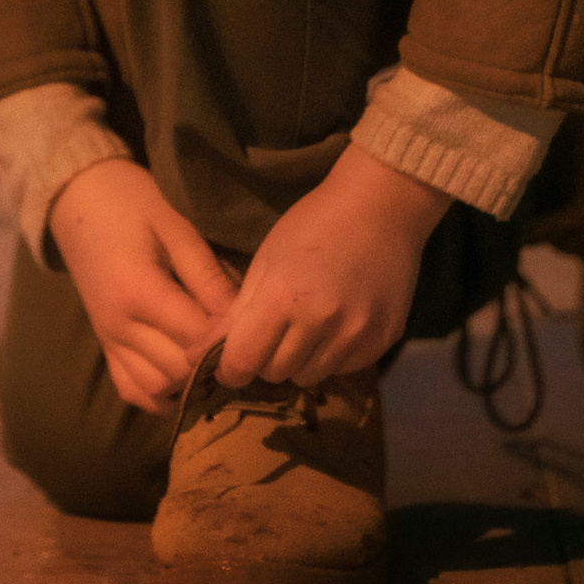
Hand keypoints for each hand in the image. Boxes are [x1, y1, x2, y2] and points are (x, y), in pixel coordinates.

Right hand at [46, 160, 237, 411]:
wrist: (80, 200)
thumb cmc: (134, 206)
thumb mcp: (177, 230)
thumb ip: (208, 278)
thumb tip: (243, 320)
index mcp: (137, 291)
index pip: (195, 337)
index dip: (228, 338)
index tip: (251, 326)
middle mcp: (118, 326)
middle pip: (178, 370)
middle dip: (213, 363)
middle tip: (238, 344)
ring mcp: (108, 341)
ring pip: (157, 389)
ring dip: (189, 382)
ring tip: (213, 358)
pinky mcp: (105, 347)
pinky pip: (134, 390)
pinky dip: (161, 393)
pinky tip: (183, 377)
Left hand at [218, 146, 449, 387]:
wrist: (381, 207)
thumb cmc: (314, 224)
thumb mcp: (266, 260)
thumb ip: (236, 314)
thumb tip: (200, 355)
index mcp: (284, 298)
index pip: (243, 363)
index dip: (230, 368)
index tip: (229, 361)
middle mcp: (322, 324)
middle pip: (276, 374)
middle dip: (266, 359)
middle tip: (273, 330)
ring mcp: (357, 335)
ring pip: (310, 377)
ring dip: (300, 360)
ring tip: (306, 326)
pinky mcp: (383, 341)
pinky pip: (343, 369)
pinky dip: (332, 356)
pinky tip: (337, 324)